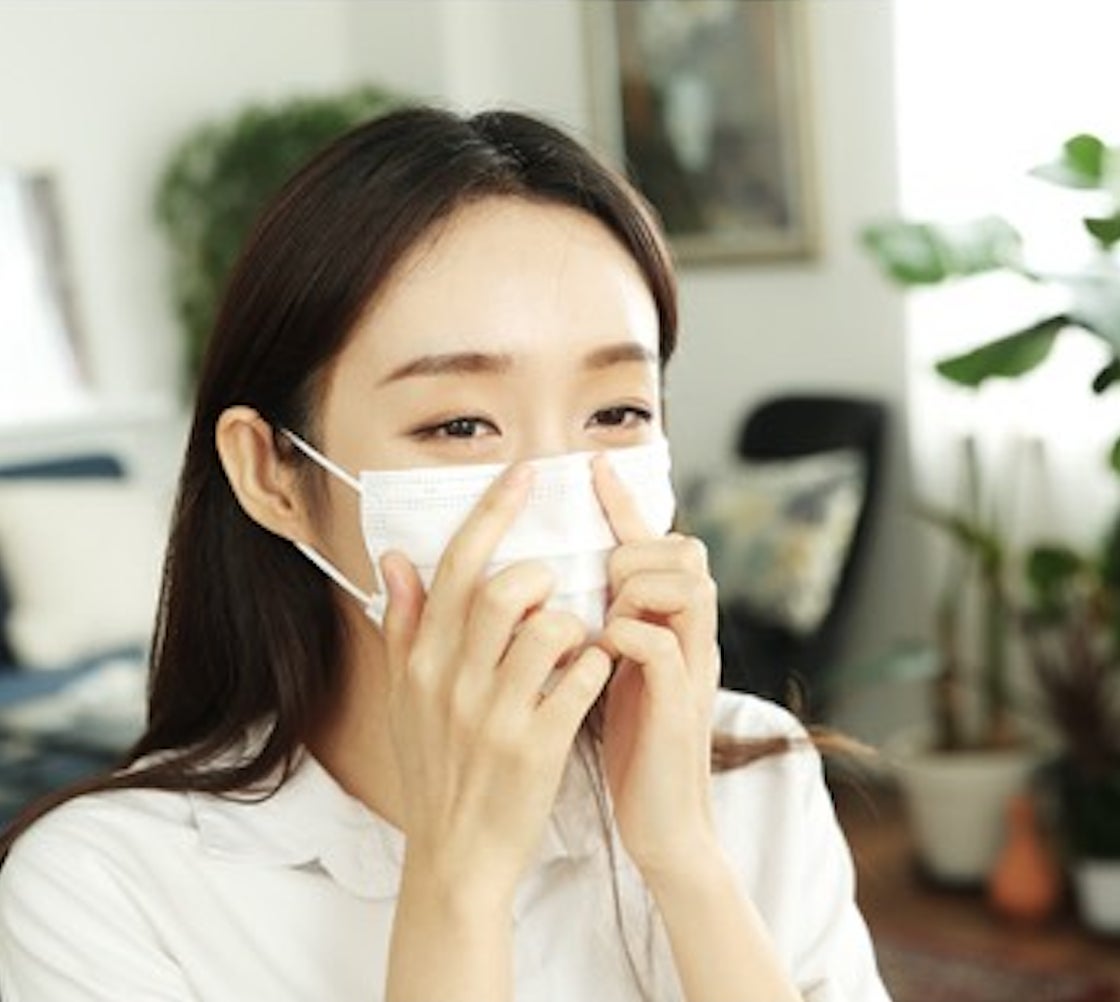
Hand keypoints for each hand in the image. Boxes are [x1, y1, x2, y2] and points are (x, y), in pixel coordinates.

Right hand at [379, 463, 612, 906]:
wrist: (455, 855)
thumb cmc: (434, 767)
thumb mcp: (404, 697)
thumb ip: (402, 625)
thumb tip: (393, 559)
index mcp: (421, 662)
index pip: (454, 568)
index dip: (492, 513)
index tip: (524, 473)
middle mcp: (452, 681)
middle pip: (501, 590)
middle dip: (537, 574)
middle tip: (550, 586)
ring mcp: (495, 715)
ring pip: (548, 629)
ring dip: (571, 621)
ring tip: (572, 636)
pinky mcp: (537, 747)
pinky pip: (580, 680)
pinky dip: (594, 663)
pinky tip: (591, 670)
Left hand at [591, 453, 721, 880]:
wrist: (660, 822)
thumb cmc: (627, 743)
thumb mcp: (611, 670)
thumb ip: (599, 622)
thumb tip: (559, 585)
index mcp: (666, 623)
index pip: (653, 545)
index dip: (625, 504)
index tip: (592, 466)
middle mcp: (688, 635)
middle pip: (686, 550)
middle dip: (638, 550)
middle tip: (604, 583)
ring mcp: (691, 667)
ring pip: (687, 584)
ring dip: (637, 587)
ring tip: (605, 618)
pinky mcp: (681, 705)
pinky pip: (664, 645)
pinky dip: (629, 635)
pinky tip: (601, 652)